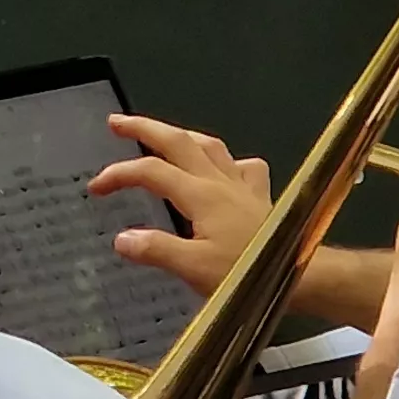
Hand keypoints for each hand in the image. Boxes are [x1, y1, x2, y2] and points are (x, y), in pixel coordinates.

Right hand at [88, 113, 270, 293]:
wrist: (302, 275)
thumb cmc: (247, 273)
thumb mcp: (193, 268)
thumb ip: (156, 250)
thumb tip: (122, 238)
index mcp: (200, 195)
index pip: (150, 172)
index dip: (119, 174)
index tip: (96, 188)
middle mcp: (220, 182)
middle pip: (178, 142)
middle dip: (144, 128)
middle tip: (117, 122)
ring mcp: (242, 186)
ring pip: (209, 146)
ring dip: (181, 136)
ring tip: (162, 135)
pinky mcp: (260, 198)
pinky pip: (244, 167)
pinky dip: (228, 161)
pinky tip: (223, 168)